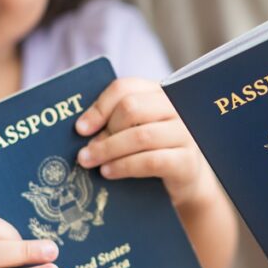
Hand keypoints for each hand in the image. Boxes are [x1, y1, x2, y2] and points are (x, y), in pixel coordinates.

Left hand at [74, 77, 215, 206]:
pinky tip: (109, 172)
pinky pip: (151, 161)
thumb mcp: (135, 129)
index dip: (100, 107)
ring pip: (140, 136)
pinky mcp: (187, 161)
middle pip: (132, 108)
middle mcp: (175, 108)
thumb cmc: (154, 150)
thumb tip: (84, 129)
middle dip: (104, 131)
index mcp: (159, 93)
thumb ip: (116, 122)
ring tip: (89, 162)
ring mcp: (184, 133)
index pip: (125, 87)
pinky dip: (124, 166)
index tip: (80, 128)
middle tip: (85, 151)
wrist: (186, 180)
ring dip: (109, 150)